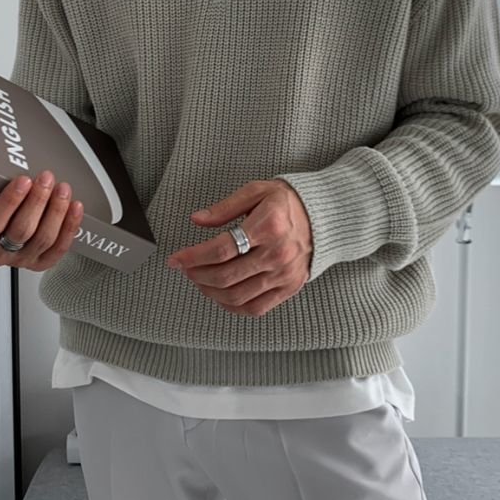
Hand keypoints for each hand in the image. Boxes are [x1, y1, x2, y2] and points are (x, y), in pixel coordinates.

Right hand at [0, 170, 83, 270]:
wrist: (2, 225)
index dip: (10, 202)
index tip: (24, 179)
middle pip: (21, 231)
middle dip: (37, 202)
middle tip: (46, 178)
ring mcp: (20, 260)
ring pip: (43, 239)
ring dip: (56, 212)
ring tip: (63, 188)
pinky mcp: (40, 262)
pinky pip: (59, 249)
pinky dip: (70, 228)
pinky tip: (75, 208)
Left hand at [166, 179, 312, 316]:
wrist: (323, 217)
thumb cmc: (286, 202)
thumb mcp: (256, 191)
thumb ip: (225, 207)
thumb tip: (198, 220)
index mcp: (269, 226)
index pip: (222, 248)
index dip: (193, 256)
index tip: (176, 259)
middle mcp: (278, 254)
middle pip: (226, 276)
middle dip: (197, 275)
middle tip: (185, 268)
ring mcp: (284, 275)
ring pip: (237, 296)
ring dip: (210, 292)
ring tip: (199, 280)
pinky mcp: (288, 289)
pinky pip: (254, 308)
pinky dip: (231, 306)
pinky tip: (219, 295)